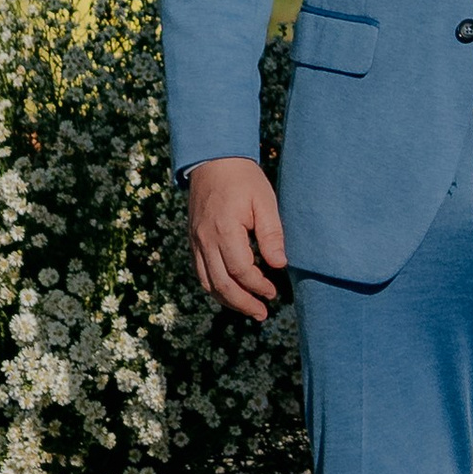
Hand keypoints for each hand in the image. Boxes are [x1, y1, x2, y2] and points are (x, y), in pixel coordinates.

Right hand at [188, 157, 288, 321]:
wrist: (213, 160)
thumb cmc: (244, 179)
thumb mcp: (264, 201)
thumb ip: (271, 234)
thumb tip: (279, 265)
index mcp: (225, 230)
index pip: (241, 270)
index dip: (258, 286)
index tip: (273, 292)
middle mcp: (205, 239)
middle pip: (221, 284)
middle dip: (242, 303)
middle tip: (262, 313)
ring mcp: (195, 241)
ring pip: (207, 282)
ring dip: (227, 300)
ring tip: (248, 308)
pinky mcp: (193, 240)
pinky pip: (200, 272)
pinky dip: (214, 287)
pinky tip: (229, 292)